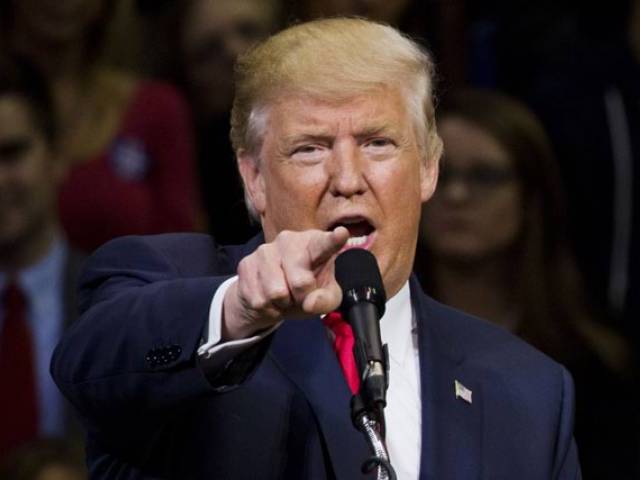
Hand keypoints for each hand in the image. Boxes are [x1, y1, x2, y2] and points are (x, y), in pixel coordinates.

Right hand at [222, 227, 349, 339]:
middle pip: (300, 281)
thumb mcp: (324, 298)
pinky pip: (259, 299)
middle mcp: (289, 240)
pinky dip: (266, 307)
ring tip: (283, 295)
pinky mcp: (246, 264)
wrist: (269, 296)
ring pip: (276, 292)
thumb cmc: (305, 290)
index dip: (334, 239)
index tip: (342, 233)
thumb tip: (309, 303)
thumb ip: (325, 300)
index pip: (325, 244)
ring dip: (281, 303)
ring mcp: (265, 250)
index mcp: (315, 244)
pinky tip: (267, 297)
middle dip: (301, 296)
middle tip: (300, 294)